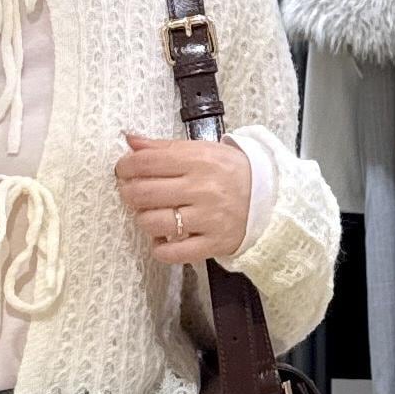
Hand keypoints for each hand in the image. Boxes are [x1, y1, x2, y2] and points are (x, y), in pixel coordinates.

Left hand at [114, 132, 250, 264]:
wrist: (271, 198)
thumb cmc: (230, 173)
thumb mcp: (202, 151)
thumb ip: (163, 147)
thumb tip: (130, 140)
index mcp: (198, 160)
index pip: (147, 162)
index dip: (125, 167)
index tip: (122, 170)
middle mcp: (202, 188)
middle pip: (144, 194)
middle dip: (129, 194)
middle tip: (132, 193)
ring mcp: (208, 218)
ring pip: (152, 223)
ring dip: (143, 220)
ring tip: (151, 214)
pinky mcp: (212, 244)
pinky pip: (171, 253)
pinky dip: (159, 248)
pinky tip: (163, 238)